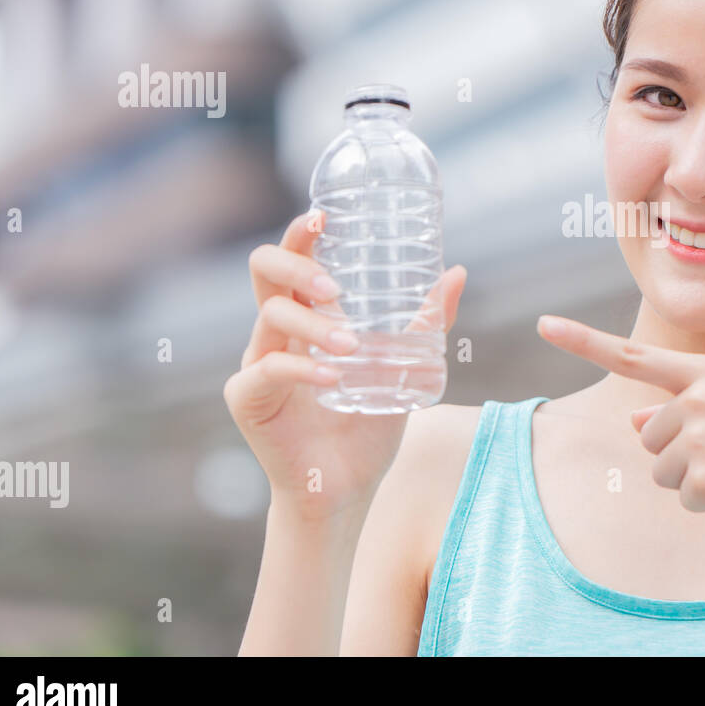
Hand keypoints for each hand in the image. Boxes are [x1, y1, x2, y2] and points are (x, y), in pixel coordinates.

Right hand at [223, 210, 466, 521]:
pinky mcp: (248, 398)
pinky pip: (267, 369)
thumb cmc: (367, 425)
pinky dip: (301, 368)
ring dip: (314, 326)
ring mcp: (256, 363)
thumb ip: (425, 324)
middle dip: (296, 266)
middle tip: (335, 289)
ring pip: (269, 317)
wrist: (345, 489)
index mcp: (305, 318)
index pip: (292, 261)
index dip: (300, 234)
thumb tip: (456, 271)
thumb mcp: (404, 368)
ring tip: (351, 346)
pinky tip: (332, 378)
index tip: (323, 215)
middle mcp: (275, 332)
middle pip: (264, 272)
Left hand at [535, 315, 704, 529]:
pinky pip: (682, 499)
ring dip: (693, 479)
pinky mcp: (701, 480)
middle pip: (648, 437)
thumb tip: (632, 421)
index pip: (633, 355)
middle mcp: (696, 397)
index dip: (583, 340)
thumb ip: (682, 406)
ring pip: (660, 471)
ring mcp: (697, 438)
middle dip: (680, 452)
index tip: (543, 323)